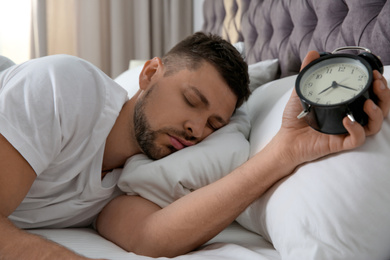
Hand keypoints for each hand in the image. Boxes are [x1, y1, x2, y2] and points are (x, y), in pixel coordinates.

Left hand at [278, 50, 389, 164]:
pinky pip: (357, 139)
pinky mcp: (340, 142)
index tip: (376, 72)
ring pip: (374, 124)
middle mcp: (350, 116)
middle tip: (377, 83)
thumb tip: (313, 53)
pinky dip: (356, 129)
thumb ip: (308, 71)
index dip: (379, 84)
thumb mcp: (301, 91)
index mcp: (346, 104)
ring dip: (377, 112)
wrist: (286, 138)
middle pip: (380, 107)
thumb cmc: (295, 117)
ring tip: (369, 103)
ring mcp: (346, 130)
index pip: (371, 93)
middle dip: (385, 95)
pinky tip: (348, 120)